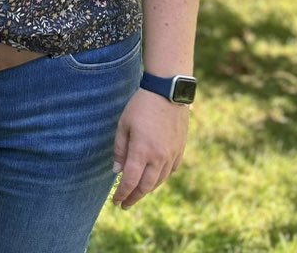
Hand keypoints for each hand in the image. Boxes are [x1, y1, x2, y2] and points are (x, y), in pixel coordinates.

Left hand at [112, 88, 189, 208]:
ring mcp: (171, 154)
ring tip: (138, 193)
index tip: (115, 201)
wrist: (168, 91)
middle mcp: (158, 157)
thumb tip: (116, 171)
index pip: (130, 181)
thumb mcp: (124, 124)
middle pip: (145, 186)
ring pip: (159, 181)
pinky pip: (171, 171)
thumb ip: (120, 149)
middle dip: (134, 198)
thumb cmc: (141, 105)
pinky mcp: (180, 149)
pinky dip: (161, 178)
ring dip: (147, 190)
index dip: (122, 194)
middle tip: (125, 204)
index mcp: (142, 152)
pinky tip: (155, 178)